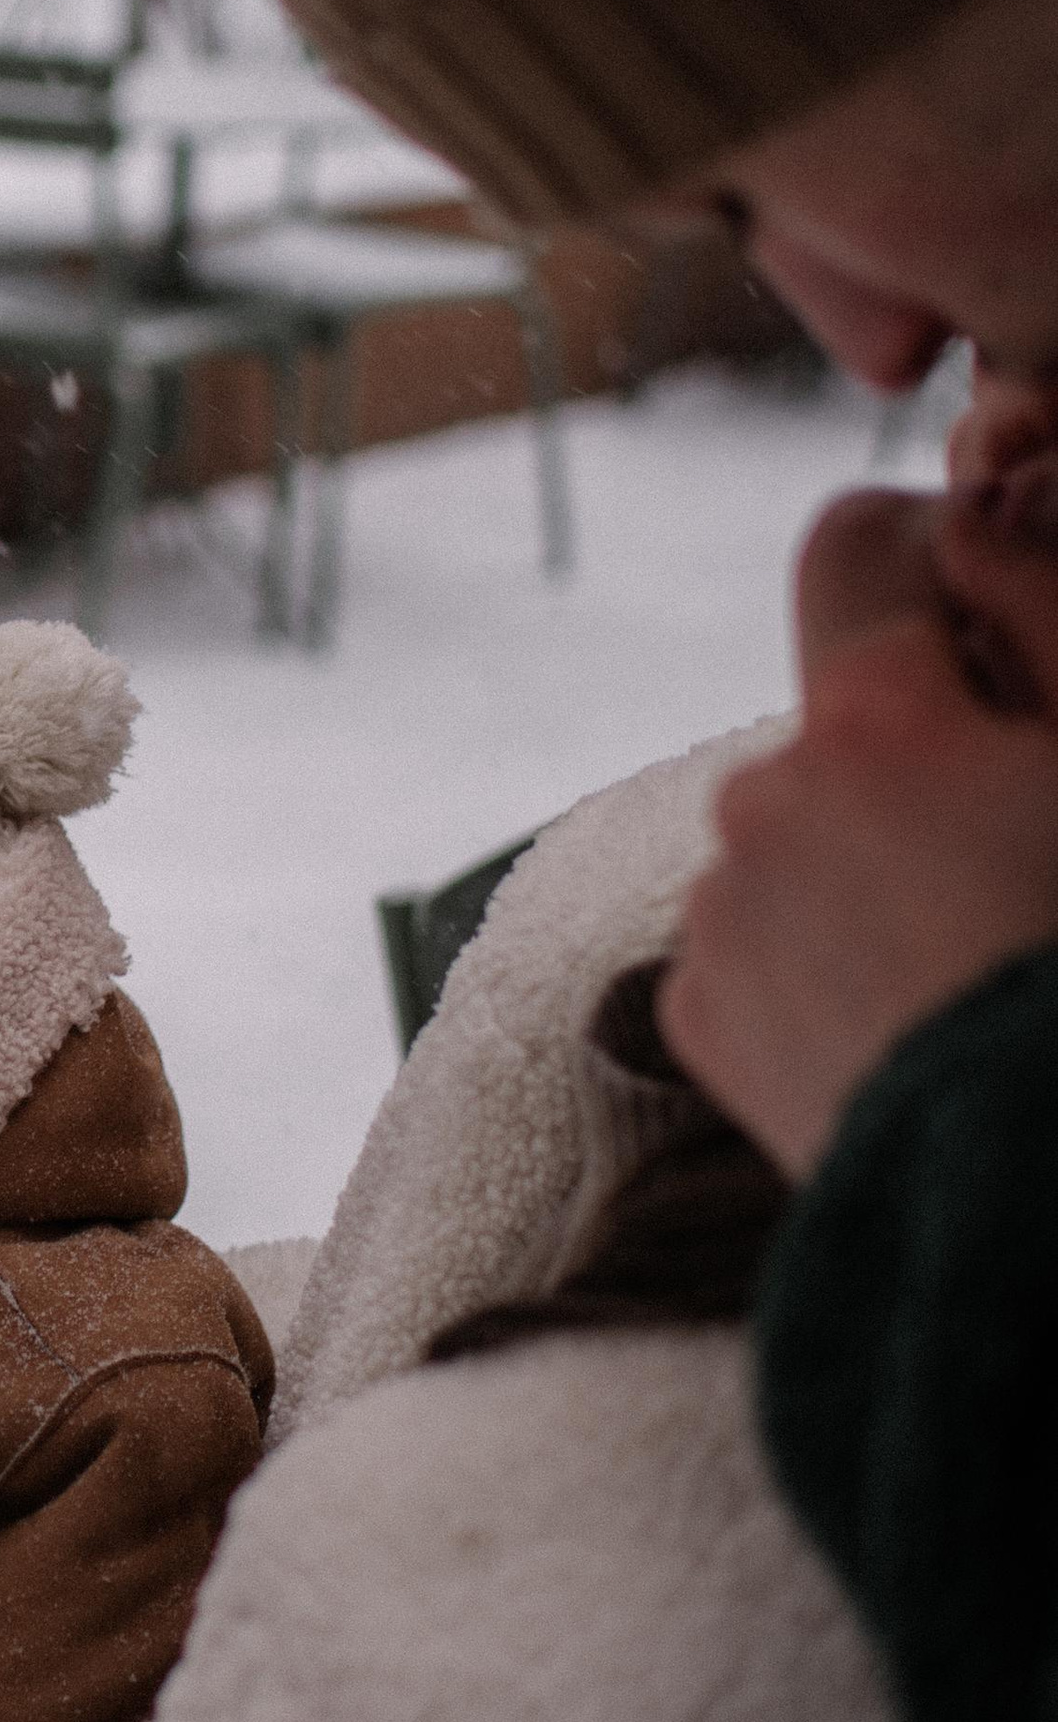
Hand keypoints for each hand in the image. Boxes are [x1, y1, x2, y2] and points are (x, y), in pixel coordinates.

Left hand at [660, 486, 1057, 1177]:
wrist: (1038, 1209)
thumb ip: (1046, 606)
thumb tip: (973, 512)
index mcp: (871, 723)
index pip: (857, 552)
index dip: (933, 561)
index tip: (990, 616)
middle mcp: (760, 805)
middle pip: (844, 720)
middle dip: (927, 753)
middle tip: (1033, 851)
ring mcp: (718, 920)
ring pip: (805, 836)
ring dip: (880, 861)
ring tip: (984, 958)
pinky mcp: (699, 1023)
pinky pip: (764, 941)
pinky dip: (831, 958)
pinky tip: (922, 1021)